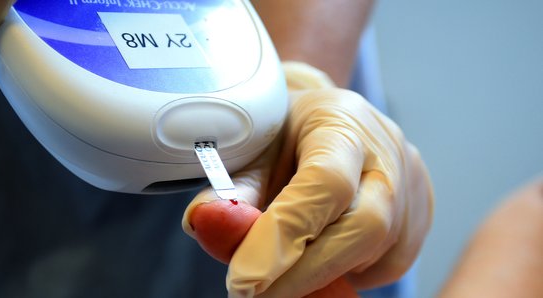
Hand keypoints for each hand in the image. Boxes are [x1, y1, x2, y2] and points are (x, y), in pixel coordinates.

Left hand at [182, 62, 433, 296]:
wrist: (325, 120)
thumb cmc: (284, 134)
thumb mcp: (252, 149)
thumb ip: (231, 189)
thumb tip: (204, 223)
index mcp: (341, 120)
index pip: (324, 183)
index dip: (284, 235)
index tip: (243, 279)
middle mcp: (387, 150)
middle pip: (365, 225)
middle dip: (306, 272)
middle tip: (255, 294)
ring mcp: (412, 182)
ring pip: (380, 251)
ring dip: (325, 273)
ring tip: (282, 269)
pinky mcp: (420, 213)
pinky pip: (391, 263)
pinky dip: (350, 271)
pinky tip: (321, 256)